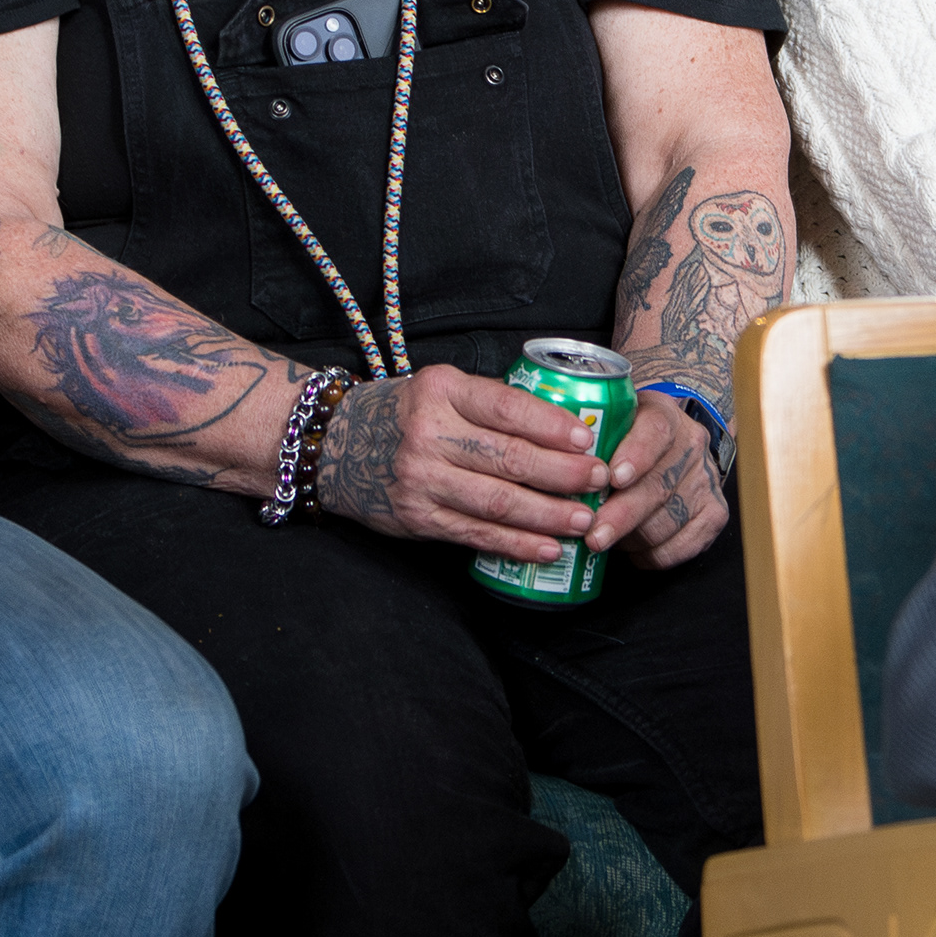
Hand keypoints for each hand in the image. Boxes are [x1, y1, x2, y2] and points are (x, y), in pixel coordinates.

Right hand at [311, 365, 614, 558]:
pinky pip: (477, 534)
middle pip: (509, 458)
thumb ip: (488, 404)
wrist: (336, 445)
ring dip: (548, 514)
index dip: (553, 426)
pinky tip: (548, 548)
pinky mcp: (418, 518)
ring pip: (498, 502)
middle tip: (599, 480)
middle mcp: (429, 433)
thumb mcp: (439, 389)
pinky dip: (517, 544)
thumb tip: (562, 425)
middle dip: (563, 473)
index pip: (507, 407)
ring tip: (585, 520)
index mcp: (441, 390)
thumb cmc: (403, 413)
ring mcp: (421, 479)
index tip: (589, 439)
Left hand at [589, 395, 730, 567]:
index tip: (613, 478)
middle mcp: (690, 445)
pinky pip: (682, 546)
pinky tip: (631, 548)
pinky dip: (651, 554)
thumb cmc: (626, 439)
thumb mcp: (609, 423)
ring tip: (602, 539)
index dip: (635, 455)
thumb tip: (548, 466)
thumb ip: (586, 438)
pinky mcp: (715, 514)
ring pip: (667, 521)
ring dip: (630, 538)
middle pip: (658, 486)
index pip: (655, 430)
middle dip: (622, 515)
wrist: (673, 447)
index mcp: (662, 414)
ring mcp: (705, 481)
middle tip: (593, 534)